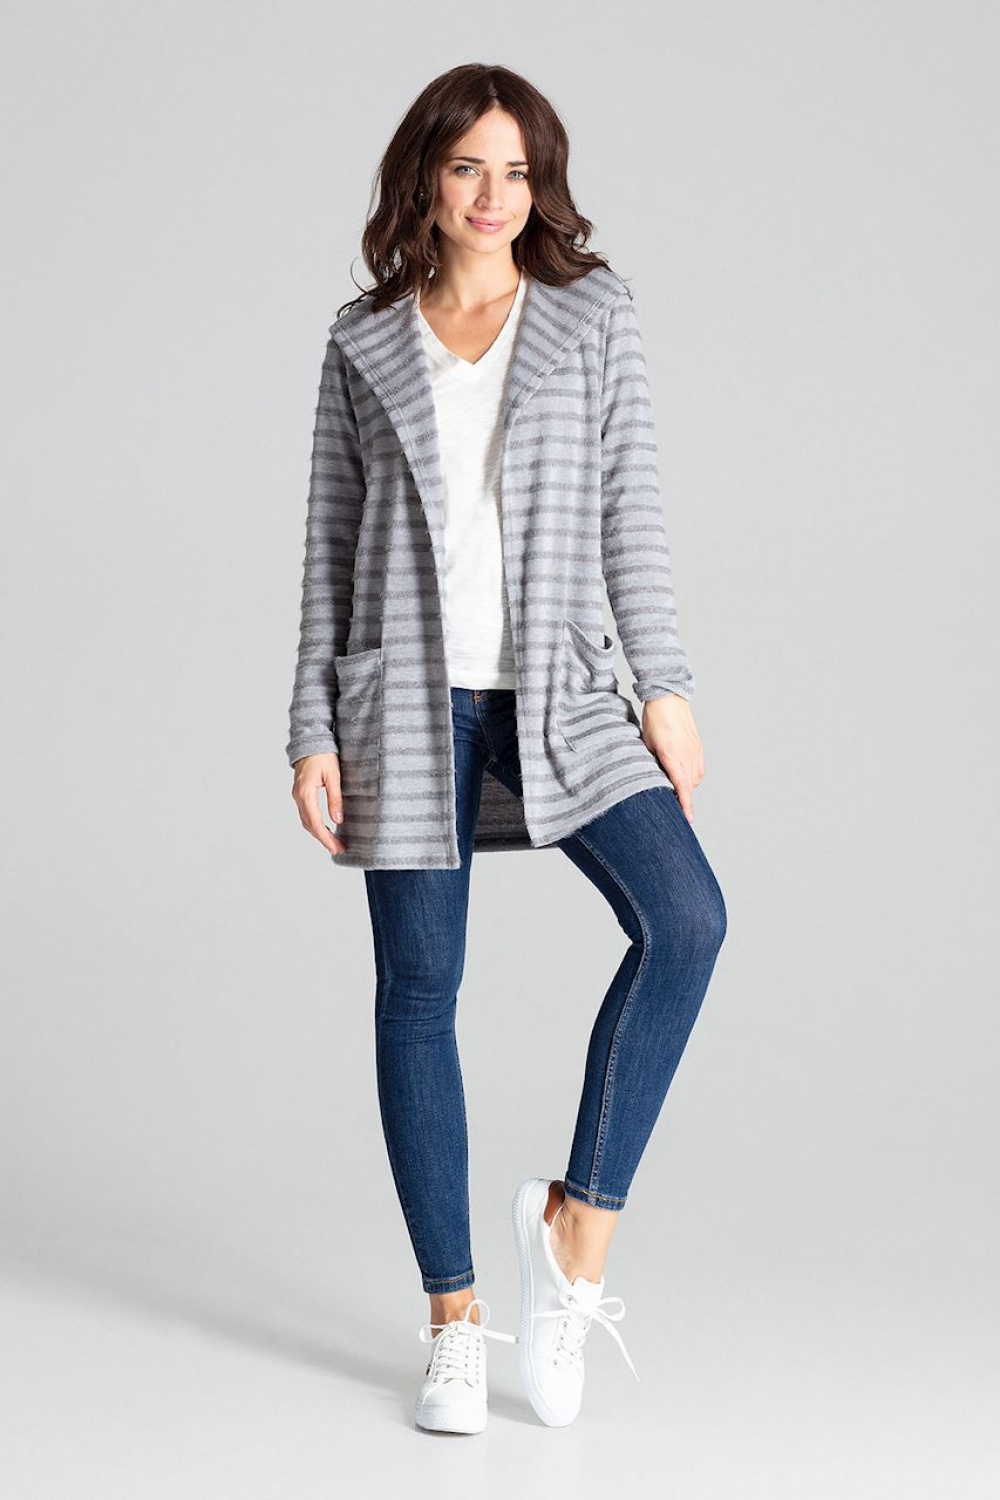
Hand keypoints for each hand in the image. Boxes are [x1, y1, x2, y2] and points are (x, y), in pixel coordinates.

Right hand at [291, 752, 347, 854]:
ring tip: (334, 843)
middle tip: (339, 849)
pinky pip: (306, 814)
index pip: (315, 822)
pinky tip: (326, 829)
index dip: (326, 837)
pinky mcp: (300, 794)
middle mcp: (298, 796)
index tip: (337, 847)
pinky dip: (315, 824)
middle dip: (324, 839)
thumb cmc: (323, 755)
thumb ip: (335, 798)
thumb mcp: (333, 776)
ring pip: (306, 821)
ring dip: (319, 833)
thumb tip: (337, 820)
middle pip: (309, 825)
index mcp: (305, 793)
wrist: (310, 741)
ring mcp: (297, 796)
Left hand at [640, 696, 703, 823]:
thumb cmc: (654, 719)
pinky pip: (698, 770)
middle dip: (682, 799)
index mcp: (672, 755)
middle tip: (672, 808)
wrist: (669, 698)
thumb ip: (652, 763)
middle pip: (688, 786)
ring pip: (694, 779)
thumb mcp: (646, 744)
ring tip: (674, 789)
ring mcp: (695, 751)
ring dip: (686, 787)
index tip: (688, 819)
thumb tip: (653, 781)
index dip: (685, 805)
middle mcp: (687, 755)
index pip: (681, 786)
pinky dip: (691, 776)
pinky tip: (681, 776)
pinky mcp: (698, 748)